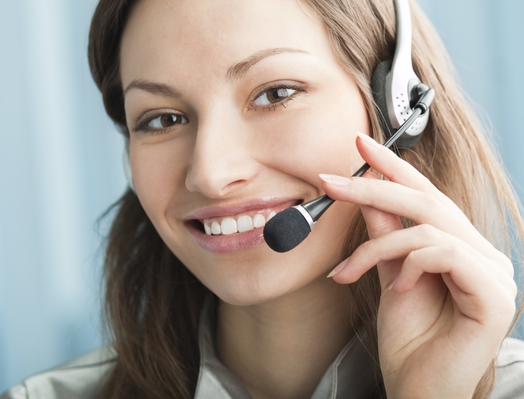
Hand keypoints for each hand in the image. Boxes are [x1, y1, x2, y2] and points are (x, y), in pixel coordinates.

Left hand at [320, 133, 516, 397]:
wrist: (416, 392)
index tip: (360, 143)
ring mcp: (496, 276)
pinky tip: (398, 289)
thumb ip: (383, 234)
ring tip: (349, 273)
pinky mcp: (495, 296)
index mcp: (462, 250)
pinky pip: (444, 254)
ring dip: (378, 246)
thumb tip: (365, 192)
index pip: (428, 197)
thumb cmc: (408, 344)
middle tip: (330, 182)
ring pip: (429, 227)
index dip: (395, 166)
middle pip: (429, 202)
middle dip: (374, 185)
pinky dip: (410, 264)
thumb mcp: (386, 276)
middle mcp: (484, 257)